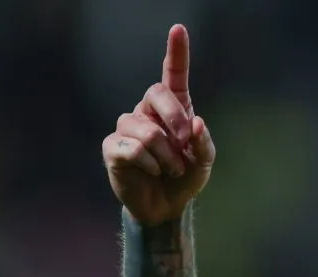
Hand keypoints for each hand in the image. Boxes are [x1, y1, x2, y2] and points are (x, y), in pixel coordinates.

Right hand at [103, 24, 214, 223]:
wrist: (165, 205)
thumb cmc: (184, 178)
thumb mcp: (204, 162)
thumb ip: (204, 143)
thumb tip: (196, 122)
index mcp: (172, 110)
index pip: (172, 76)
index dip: (176, 52)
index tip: (178, 29)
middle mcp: (147, 112)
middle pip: (155, 93)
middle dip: (175, 118)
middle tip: (184, 143)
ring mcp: (127, 128)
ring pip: (146, 129)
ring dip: (166, 155)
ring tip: (170, 168)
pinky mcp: (113, 147)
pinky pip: (132, 149)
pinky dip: (150, 164)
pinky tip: (152, 171)